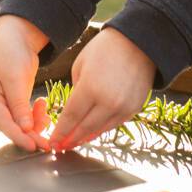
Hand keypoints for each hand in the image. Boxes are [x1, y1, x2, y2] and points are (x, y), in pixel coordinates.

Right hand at [0, 15, 52, 150]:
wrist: (16, 34)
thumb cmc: (10, 50)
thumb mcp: (15, 76)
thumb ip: (18, 104)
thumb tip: (24, 128)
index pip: (2, 122)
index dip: (18, 136)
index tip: (33, 145)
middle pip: (10, 126)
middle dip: (29, 133)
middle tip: (47, 142)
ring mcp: (0, 103)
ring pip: (18, 124)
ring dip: (33, 124)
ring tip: (45, 112)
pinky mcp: (12, 101)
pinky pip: (23, 116)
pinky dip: (34, 116)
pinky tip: (41, 106)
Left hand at [47, 28, 154, 151]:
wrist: (139, 44)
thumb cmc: (105, 49)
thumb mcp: (80, 65)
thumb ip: (75, 91)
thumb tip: (73, 111)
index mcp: (90, 88)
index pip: (71, 117)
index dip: (60, 132)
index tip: (52, 141)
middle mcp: (108, 102)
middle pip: (84, 129)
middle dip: (70, 140)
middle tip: (59, 147)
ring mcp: (123, 108)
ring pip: (99, 130)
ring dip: (84, 138)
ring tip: (73, 143)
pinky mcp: (134, 109)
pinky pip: (113, 125)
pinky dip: (100, 130)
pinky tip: (90, 133)